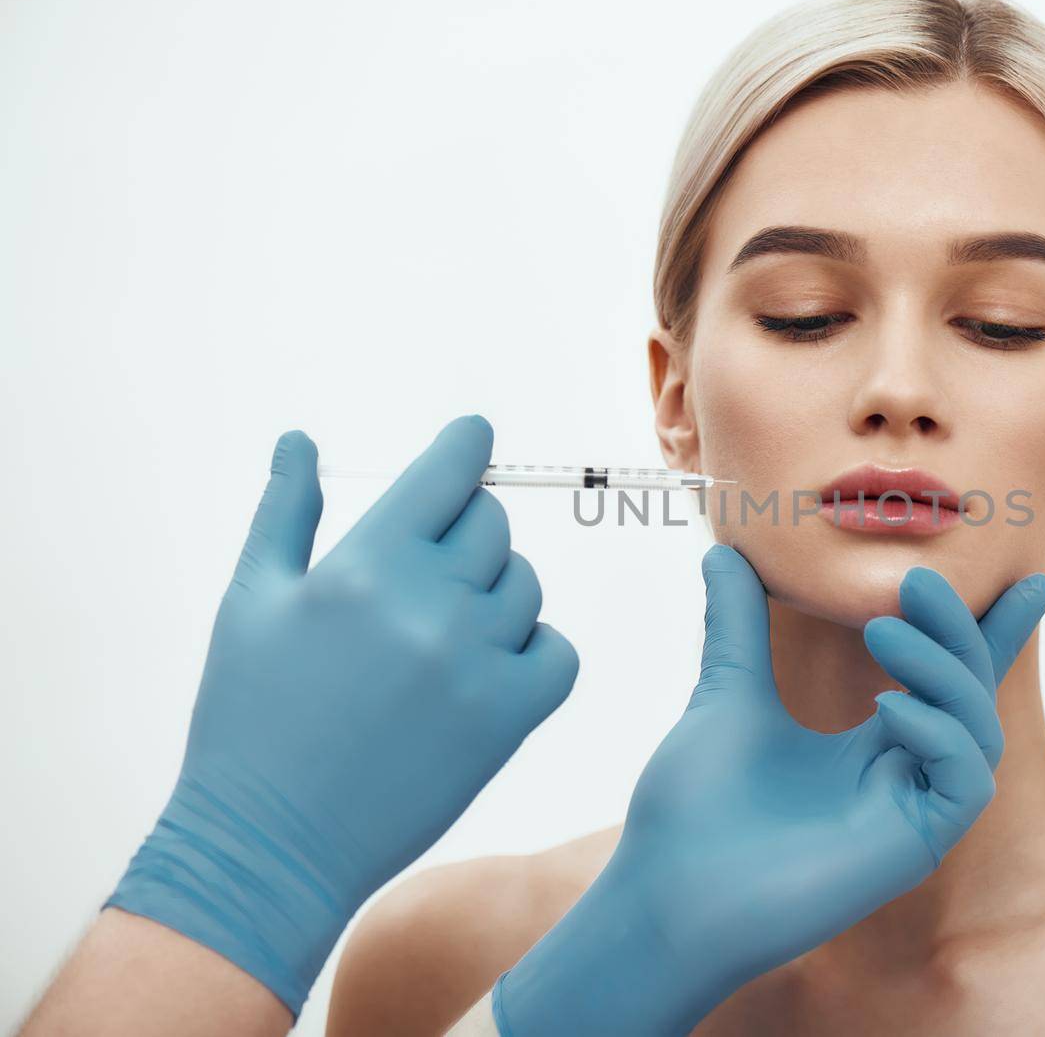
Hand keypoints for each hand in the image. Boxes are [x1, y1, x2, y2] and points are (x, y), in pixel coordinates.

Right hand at [105, 414, 578, 1016]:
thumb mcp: (250, 603)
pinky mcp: (509, 718)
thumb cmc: (250, 719)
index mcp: (365, 565)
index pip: (448, 472)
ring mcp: (475, 661)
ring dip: (495, 594)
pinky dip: (534, 652)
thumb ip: (286, 511)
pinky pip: (558, 652)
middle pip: (492, 525)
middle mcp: (429, 604)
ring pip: (525, 585)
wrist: (271, 845)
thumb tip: (299, 440)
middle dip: (465, 533)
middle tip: (427, 575)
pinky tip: (484, 670)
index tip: (475, 436)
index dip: (467, 445)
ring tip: (439, 637)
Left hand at [491, 543, 1044, 1034]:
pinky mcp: (915, 846)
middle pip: (969, 691)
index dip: (991, 631)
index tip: (1029, 578)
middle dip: (959, 629)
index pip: (947, 679)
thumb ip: (738, 624)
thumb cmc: (693, 808)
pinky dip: (940, 732)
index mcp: (873, 744)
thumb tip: (726, 550)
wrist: (665, 890)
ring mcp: (911, 812)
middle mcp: (902, 775)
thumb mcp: (727, 692)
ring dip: (944, 669)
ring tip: (882, 631)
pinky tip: (888, 708)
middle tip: (919, 579)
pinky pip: (965, 780)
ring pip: (976, 727)